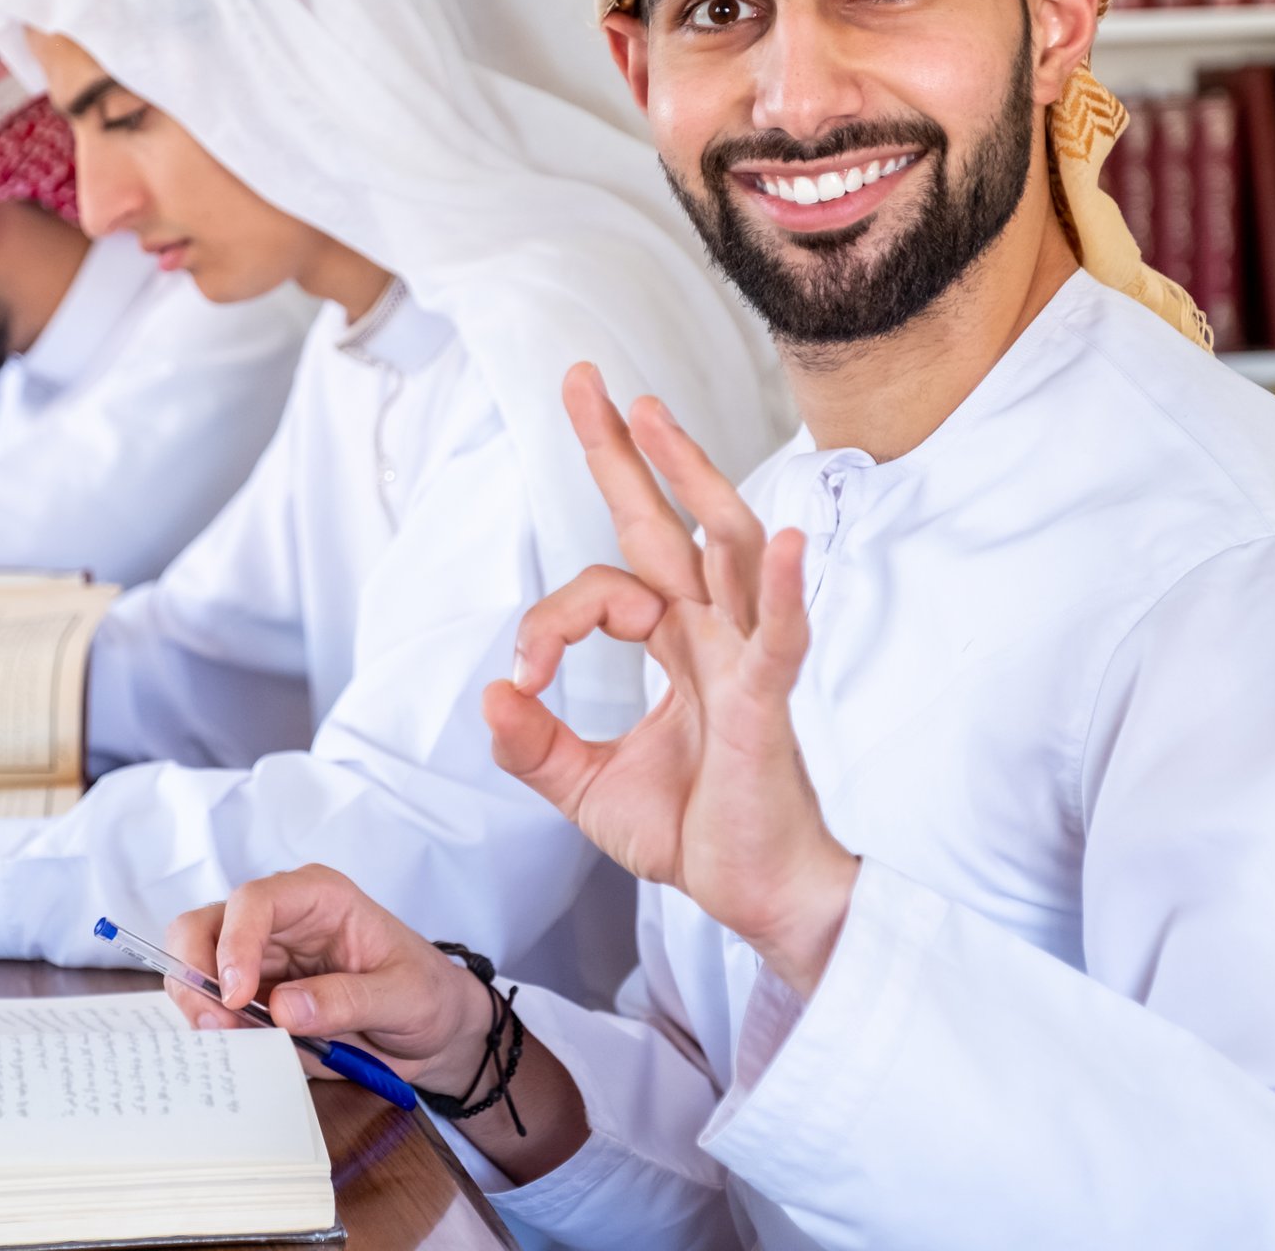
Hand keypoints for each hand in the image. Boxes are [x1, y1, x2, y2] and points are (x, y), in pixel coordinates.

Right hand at [166, 865, 495, 1098]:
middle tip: (215, 1025)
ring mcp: (258, 958)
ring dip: (197, 1006)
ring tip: (227, 1042)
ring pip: (193, 965)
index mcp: (317, 897)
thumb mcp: (405, 996)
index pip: (254, 901)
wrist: (431, 1032)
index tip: (237, 997)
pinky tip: (235, 1050)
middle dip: (196, 974)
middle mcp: (278, 920)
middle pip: (202, 926)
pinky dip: (209, 1029)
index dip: (235, 943)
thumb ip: (348, 1000)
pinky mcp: (251, 998)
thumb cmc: (426, 995)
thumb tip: (282, 1008)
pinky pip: (209, 1007)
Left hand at [484, 363, 856, 999]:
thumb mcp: (587, 788)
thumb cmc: (695, 832)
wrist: (757, 896)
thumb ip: (535, 745)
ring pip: (723, 547)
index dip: (547, 621)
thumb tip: (491, 694)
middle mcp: (710, 635)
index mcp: (676, 646)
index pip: (601, 590)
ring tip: (654, 414)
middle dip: (625, 449)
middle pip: (667, 521)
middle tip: (585, 378)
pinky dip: (780, 589)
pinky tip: (784, 538)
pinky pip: (778, 637)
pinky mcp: (768, 705)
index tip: (522, 678)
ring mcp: (745, 660)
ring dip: (690, 477)